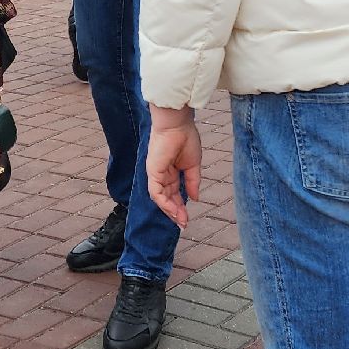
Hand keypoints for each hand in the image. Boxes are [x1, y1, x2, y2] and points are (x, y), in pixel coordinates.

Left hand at [145, 104, 201, 227]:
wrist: (177, 124)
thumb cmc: (185, 138)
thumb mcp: (193, 165)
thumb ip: (193, 182)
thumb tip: (195, 198)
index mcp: (171, 171)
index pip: (174, 192)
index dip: (180, 205)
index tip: (187, 217)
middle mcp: (162, 174)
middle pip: (167, 198)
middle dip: (175, 212)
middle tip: (184, 224)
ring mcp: (156, 174)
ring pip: (160, 198)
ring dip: (170, 211)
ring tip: (180, 221)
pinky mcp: (153, 172)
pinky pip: (156, 193)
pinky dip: (165, 203)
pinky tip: (174, 211)